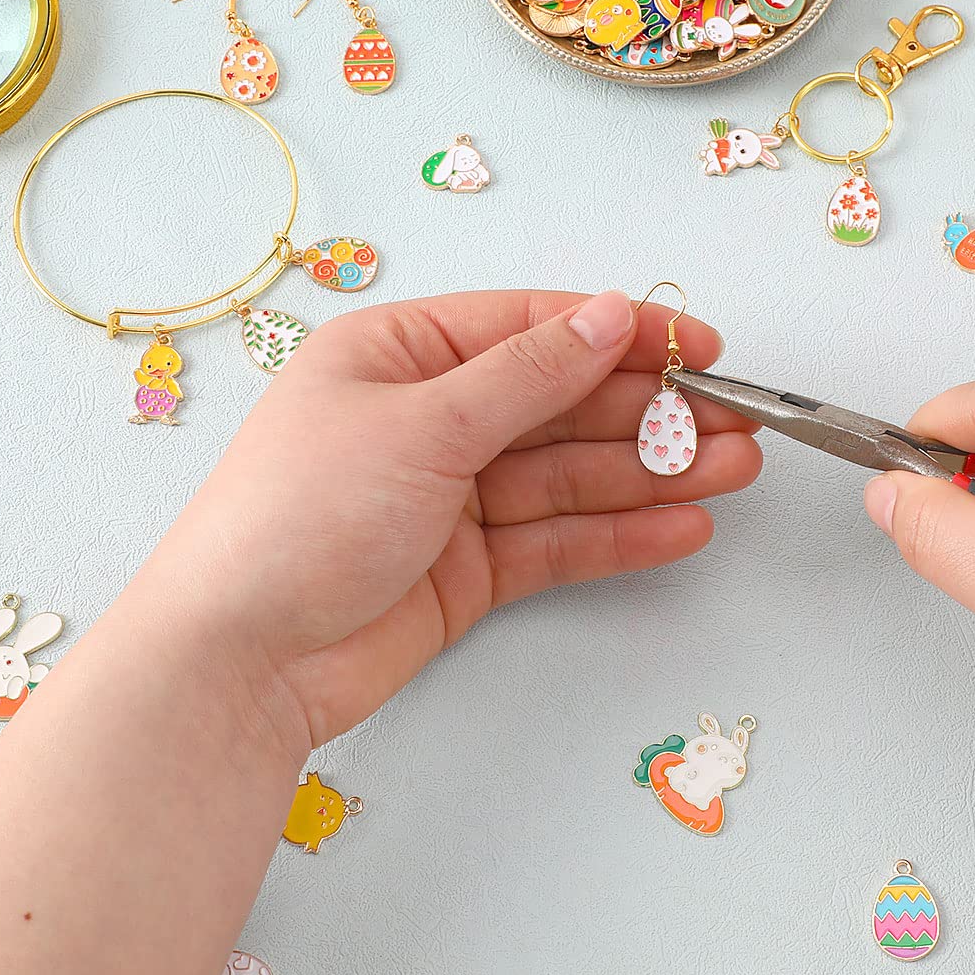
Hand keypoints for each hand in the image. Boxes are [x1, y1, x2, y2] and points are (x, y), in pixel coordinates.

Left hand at [145, 290, 761, 746]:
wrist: (236, 662)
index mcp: (401, 354)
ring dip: (650, 472)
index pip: (532, 328)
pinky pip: (555, 540)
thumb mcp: (423, 423)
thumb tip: (610, 313)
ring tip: (733, 471)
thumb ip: (530, 375)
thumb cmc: (303, 514)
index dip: (622, 333)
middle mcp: (429, 417)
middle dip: (650, 411)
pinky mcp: (467, 569)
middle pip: (560, 403)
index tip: (703, 344)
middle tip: (737, 421)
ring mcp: (450, 496)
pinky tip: (681, 527)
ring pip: (568, 474)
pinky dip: (617, 535)